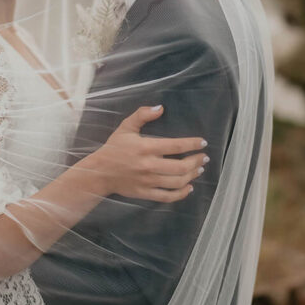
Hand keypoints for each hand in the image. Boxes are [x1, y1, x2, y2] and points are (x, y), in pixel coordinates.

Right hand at [91, 105, 207, 201]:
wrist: (100, 172)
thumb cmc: (114, 148)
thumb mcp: (125, 127)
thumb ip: (142, 115)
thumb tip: (160, 108)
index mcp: (146, 148)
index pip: (176, 146)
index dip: (192, 144)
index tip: (203, 142)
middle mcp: (149, 166)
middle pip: (180, 166)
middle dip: (196, 162)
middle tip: (204, 158)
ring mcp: (148, 181)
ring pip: (177, 182)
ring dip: (192, 176)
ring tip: (199, 170)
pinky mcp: (145, 193)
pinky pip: (167, 196)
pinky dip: (181, 194)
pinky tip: (188, 187)